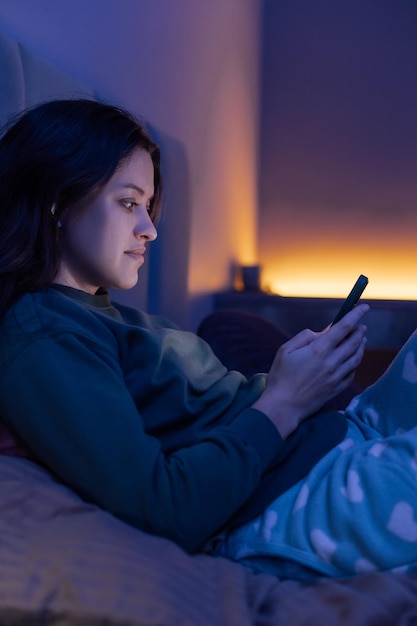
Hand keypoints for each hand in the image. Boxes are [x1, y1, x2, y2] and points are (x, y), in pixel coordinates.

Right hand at [252, 303, 368, 438]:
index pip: (343, 327)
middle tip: (361, 325)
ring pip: (356, 357)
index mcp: (319, 350)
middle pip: (353, 342)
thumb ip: (305, 337)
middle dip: (359, 330)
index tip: (364, 307)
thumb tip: (321, 333)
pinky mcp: (337, 388)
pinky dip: (355, 362)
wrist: (284, 406)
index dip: (355, 315)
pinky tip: (353, 359)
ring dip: (361, 345)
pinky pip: (352, 372)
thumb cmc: (281, 376)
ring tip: (361, 339)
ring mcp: (336, 377)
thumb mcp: (285, 350)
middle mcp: (332, 362)